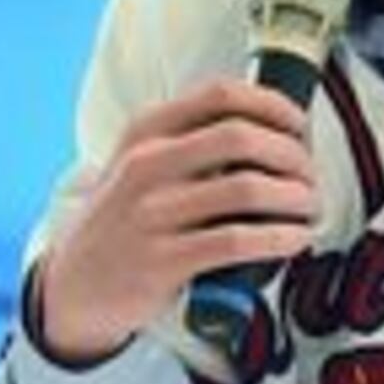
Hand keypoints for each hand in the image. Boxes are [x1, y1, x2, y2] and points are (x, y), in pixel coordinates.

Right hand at [33, 79, 316, 364]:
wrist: (74, 288)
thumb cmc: (122, 224)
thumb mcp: (138, 167)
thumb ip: (189, 144)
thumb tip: (270, 132)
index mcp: (145, 132)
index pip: (220, 95)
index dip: (273, 106)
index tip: (299, 127)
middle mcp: (146, 166)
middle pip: (241, 137)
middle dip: (291, 155)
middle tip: (309, 176)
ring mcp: (152, 214)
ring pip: (246, 190)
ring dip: (294, 198)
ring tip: (309, 208)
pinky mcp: (163, 261)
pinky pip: (237, 241)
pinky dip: (279, 238)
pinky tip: (295, 239)